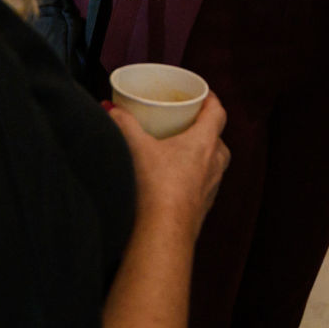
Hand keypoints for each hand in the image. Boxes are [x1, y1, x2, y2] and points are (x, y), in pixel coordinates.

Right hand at [109, 94, 229, 241]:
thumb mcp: (136, 147)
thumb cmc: (155, 187)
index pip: (218, 113)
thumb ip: (123, 123)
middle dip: (203, 129)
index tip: (203, 94)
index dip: (211, 100)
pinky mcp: (202, 208)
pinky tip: (173, 180)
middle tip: (185, 123)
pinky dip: (193, 177)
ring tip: (178, 151)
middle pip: (217, 138)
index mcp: (205, 142)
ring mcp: (211, 188)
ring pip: (212, 163)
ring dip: (200, 154)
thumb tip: (110, 109)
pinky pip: (203, 184)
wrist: (163, 234)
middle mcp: (214, 164)